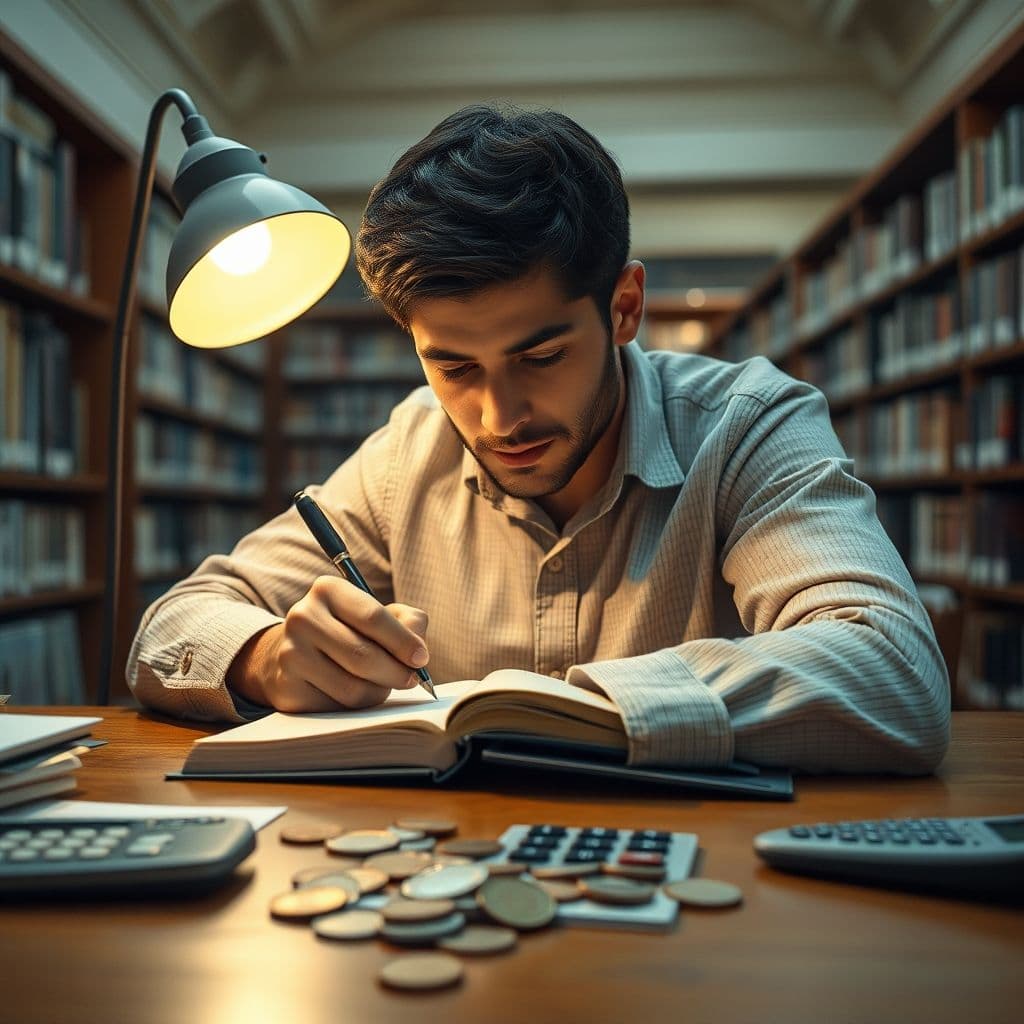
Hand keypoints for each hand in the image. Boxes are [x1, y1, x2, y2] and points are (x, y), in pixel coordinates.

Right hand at [227, 575, 429, 711]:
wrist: (294, 652)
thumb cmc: (348, 630)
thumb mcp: (376, 613)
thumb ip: (408, 622)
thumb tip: (419, 650)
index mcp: (328, 590)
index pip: (372, 617)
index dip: (403, 641)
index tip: (421, 659)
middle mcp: (303, 618)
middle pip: (363, 656)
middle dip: (396, 673)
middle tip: (411, 679)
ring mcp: (290, 654)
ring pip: (352, 688)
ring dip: (379, 691)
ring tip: (382, 684)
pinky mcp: (287, 689)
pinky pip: (337, 707)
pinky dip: (357, 705)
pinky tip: (356, 692)